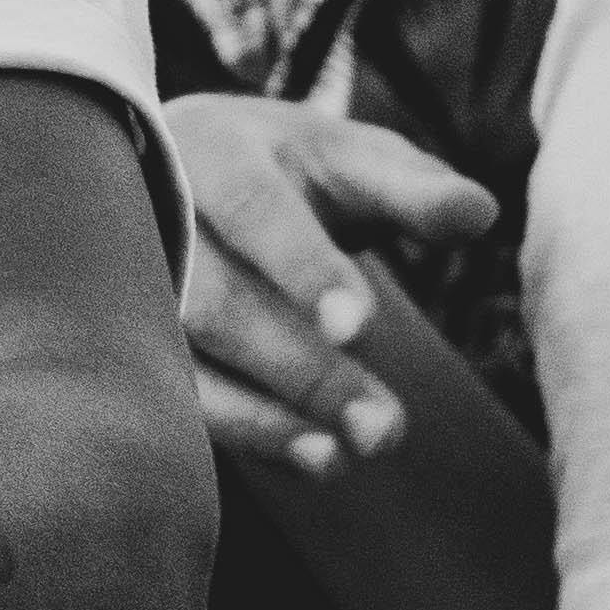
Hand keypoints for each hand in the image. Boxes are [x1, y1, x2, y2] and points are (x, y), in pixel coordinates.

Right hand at [162, 91, 491, 476]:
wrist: (186, 169)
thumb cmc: (287, 165)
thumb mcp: (348, 155)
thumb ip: (411, 186)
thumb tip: (480, 212)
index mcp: (215, 149)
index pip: (253, 208)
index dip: (302, 266)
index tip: (360, 325)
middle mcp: (155, 216)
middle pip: (218, 301)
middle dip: (302, 369)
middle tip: (386, 428)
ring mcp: (131, 286)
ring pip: (187, 362)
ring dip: (268, 417)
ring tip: (349, 455)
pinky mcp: (129, 344)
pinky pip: (179, 398)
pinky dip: (245, 434)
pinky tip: (313, 460)